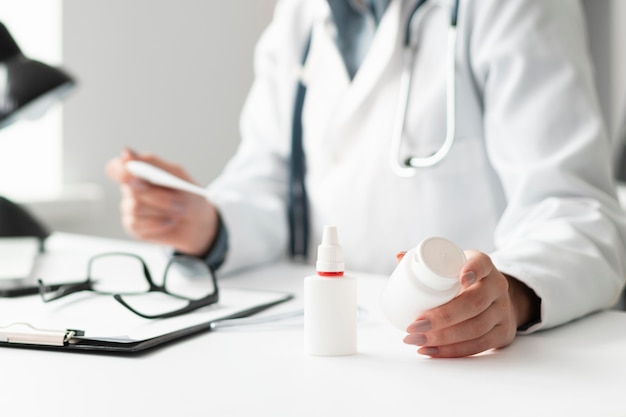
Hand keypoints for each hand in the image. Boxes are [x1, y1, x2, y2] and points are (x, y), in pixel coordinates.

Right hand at [105, 148, 219, 255]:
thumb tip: (126, 152)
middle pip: (130, 190)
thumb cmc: (188, 195)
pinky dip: (158, 223)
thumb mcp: (177, 174)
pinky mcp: (134, 227)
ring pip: (135, 208)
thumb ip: (152, 163)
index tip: (132, 175)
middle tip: (178, 201)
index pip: (116, 168)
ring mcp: (130, 209)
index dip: (120, 171)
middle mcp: (131, 190)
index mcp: (139, 173)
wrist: (200, 222)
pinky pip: (137, 224)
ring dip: (162, 209)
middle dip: (158, 196)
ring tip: (179, 211)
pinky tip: (170, 222)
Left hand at [402, 250, 539, 357]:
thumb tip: (398, 256)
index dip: (473, 270)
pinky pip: (479, 346)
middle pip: (474, 303)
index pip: (482, 264)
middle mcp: (497, 287)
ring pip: (476, 328)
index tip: (460, 278)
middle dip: (442, 317)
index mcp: (485, 266)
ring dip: (443, 338)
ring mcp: (502, 311)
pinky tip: (432, 351)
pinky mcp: (503, 333)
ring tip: (416, 340)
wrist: (497, 301)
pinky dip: (453, 351)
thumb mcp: (454, 266)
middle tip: (415, 324)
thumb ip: (429, 262)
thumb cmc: (466, 281)